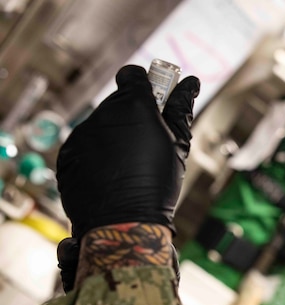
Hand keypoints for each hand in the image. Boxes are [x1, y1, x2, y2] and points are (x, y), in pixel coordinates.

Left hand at [56, 65, 199, 238]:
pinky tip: (110, 175)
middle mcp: (103, 113)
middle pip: (118, 101)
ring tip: (128, 165)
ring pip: (101, 124)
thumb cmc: (158, 182)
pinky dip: (96, 154)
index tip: (154, 102)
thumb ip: (180, 109)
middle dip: (132, 116)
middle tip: (146, 144)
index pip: (133, 75)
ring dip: (113, 136)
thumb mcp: (178, 144)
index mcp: (134, 106)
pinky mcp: (67, 154)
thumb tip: (191, 82)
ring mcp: (81, 134)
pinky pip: (84, 145)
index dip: (145, 86)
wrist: (124, 222)